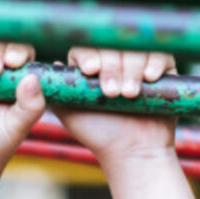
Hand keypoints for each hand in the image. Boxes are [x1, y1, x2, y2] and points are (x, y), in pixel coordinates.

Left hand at [54, 48, 177, 165]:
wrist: (132, 151)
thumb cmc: (98, 135)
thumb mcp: (70, 114)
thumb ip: (55, 93)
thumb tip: (36, 72)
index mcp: (91, 65)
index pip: (87, 48)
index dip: (89, 56)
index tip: (90, 72)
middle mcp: (114, 59)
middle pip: (113, 47)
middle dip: (112, 68)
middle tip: (112, 93)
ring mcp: (139, 62)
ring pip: (136, 50)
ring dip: (131, 69)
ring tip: (129, 94)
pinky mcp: (162, 68)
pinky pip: (161, 55)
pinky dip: (155, 63)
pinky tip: (149, 78)